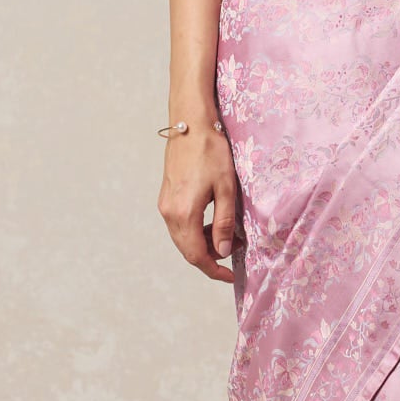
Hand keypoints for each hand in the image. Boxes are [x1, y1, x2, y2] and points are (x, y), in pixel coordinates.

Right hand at [157, 124, 241, 283]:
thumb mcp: (226, 188)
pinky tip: (212, 222)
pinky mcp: (166, 197)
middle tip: (234, 253)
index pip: (196, 255)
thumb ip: (224, 223)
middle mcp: (169, 213)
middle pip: (187, 250)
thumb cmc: (211, 152)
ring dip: (203, 244)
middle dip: (210, 258)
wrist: (190, 124)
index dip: (214, 270)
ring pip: (182, 239)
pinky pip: (179, 225)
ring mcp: (165, 205)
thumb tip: (223, 251)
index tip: (230, 276)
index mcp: (183, 214)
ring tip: (228, 236)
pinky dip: (195, 231)